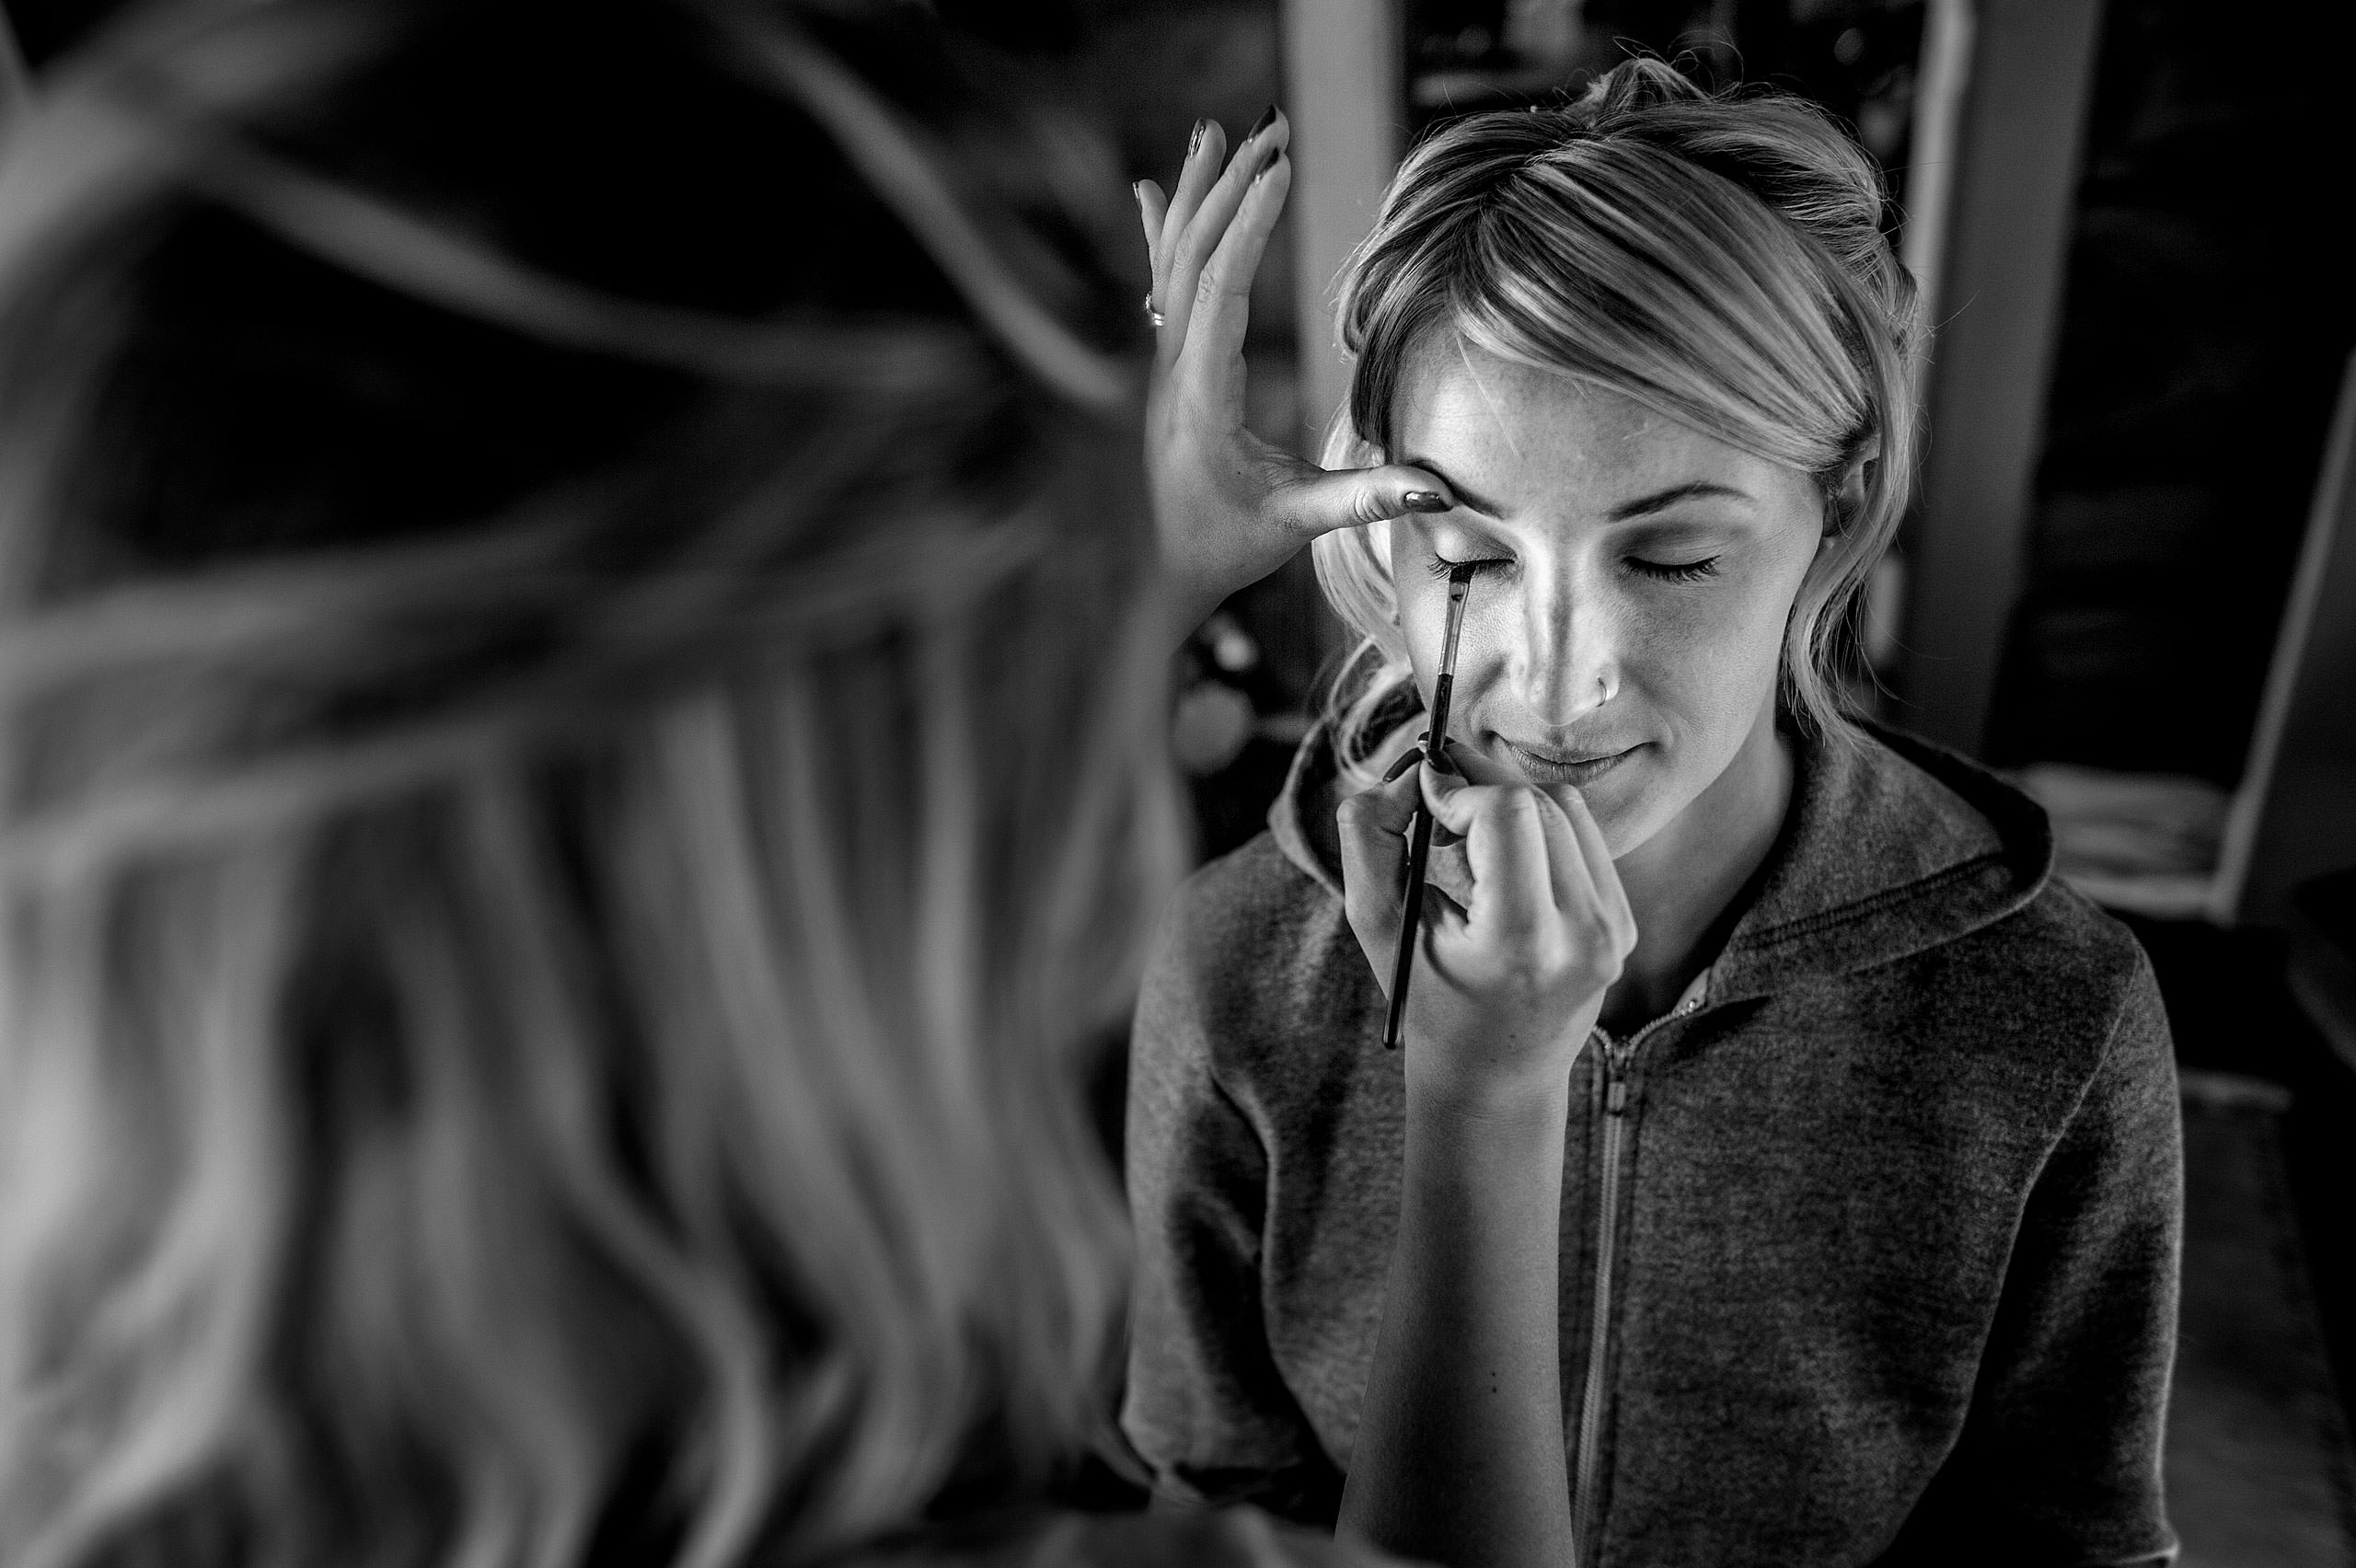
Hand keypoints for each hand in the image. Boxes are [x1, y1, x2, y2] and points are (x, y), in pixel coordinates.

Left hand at [1135, 111, 1451, 635]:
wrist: (1159, 573)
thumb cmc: (1227, 547)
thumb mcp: (1297, 523)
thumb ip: (1362, 498)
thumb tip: (1437, 486)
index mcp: (1201, 395)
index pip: (1220, 292)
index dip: (1248, 227)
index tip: (1278, 169)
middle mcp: (1172, 370)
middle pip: (1194, 257)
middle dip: (1230, 187)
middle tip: (1267, 128)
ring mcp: (1162, 366)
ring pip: (1171, 262)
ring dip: (1195, 194)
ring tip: (1212, 130)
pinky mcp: (1165, 368)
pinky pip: (1160, 284)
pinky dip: (1159, 231)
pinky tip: (1151, 188)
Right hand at [1335, 743, 1635, 1109]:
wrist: (1493, 1075)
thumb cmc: (1426, 1000)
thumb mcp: (1377, 923)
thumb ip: (1370, 835)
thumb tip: (1407, 773)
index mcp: (1521, 944)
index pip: (1507, 814)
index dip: (1458, 786)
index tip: (1420, 792)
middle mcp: (1583, 935)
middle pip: (1538, 802)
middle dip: (1479, 783)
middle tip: (1431, 797)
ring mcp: (1613, 929)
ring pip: (1566, 808)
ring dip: (1506, 800)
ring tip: (1458, 832)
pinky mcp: (1622, 921)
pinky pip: (1581, 836)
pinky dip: (1534, 825)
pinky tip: (1495, 856)